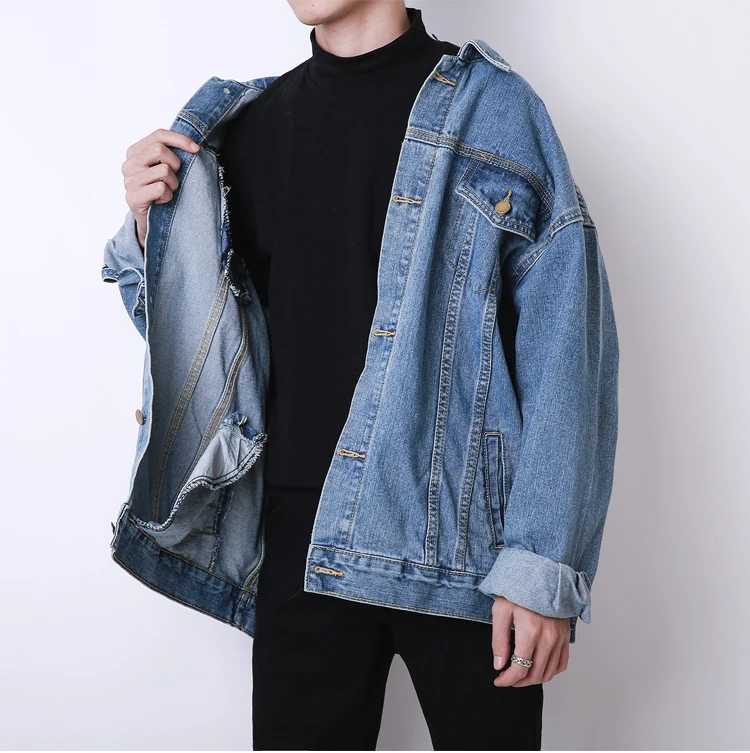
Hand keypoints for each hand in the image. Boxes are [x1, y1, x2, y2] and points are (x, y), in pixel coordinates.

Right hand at [121, 128, 200, 248]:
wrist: (150, 220)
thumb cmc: (160, 191)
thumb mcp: (164, 168)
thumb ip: (170, 153)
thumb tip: (193, 145)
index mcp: (134, 152)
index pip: (158, 135)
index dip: (180, 139)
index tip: (196, 148)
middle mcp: (128, 164)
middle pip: (160, 150)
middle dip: (176, 165)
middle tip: (174, 178)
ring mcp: (129, 181)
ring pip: (164, 171)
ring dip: (173, 183)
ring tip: (167, 191)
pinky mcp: (133, 197)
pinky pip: (161, 188)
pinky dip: (168, 196)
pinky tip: (162, 200)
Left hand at [491, 596, 569, 686]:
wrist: (541, 575)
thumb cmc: (518, 590)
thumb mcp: (501, 611)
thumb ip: (498, 640)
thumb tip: (499, 665)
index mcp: (530, 631)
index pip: (520, 668)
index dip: (507, 680)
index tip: (498, 680)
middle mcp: (548, 638)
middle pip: (535, 675)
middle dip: (518, 682)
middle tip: (506, 678)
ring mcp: (560, 638)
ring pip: (549, 673)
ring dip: (533, 679)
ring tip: (519, 675)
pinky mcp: (566, 637)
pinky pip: (561, 664)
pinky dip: (550, 672)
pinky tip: (537, 668)